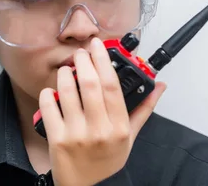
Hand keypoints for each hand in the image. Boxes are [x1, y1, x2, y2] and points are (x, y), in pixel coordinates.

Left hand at [38, 37, 166, 185]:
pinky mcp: (56, 139)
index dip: (104, 60)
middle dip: (83, 61)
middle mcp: (99, 130)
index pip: (112, 86)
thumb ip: (143, 109)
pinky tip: (52, 90)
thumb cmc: (106, 161)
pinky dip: (48, 93)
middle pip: (90, 84)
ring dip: (65, 74)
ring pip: (67, 92)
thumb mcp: (130, 137)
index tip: (98, 46)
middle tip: (81, 53)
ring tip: (66, 69)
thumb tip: (159, 86)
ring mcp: (76, 134)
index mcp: (118, 127)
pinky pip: (48, 107)